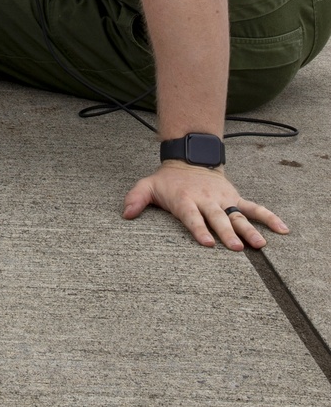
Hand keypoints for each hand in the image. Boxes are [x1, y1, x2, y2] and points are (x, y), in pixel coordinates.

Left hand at [123, 163, 288, 249]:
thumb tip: (125, 214)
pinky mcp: (235, 197)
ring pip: (238, 215)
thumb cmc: (168, 181)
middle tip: (237, 248)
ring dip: (249, 229)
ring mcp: (223, 199)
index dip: (199, 229)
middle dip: (227, 233)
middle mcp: (206, 200)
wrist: (190, 158)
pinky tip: (282, 229)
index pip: (192, 216)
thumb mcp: (148, 185)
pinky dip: (269, 217)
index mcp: (185, 200)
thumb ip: (136, 198)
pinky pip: (254, 207)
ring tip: (261, 245)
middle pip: (218, 218)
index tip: (208, 243)